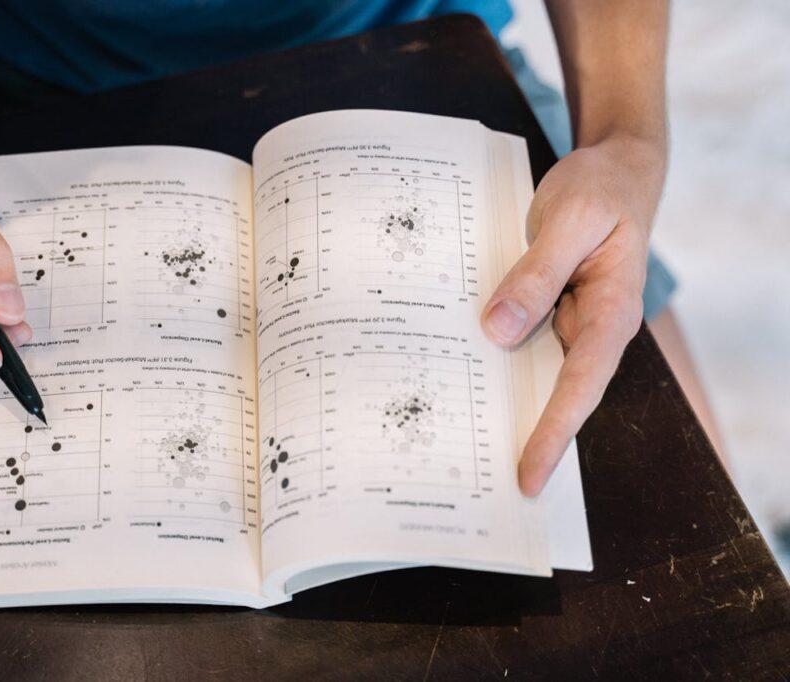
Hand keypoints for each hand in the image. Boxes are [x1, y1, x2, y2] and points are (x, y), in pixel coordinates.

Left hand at [481, 134, 665, 496]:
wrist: (614, 167)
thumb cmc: (600, 190)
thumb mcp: (569, 219)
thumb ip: (536, 274)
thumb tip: (499, 331)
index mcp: (611, 313)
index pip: (580, 386)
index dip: (554, 433)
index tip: (528, 475)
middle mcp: (591, 328)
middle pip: (555, 393)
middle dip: (522, 436)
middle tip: (478, 479)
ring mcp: (568, 322)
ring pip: (533, 372)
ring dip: (501, 403)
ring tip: (457, 443)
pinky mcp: (547, 309)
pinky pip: (519, 341)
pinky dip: (491, 359)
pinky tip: (454, 372)